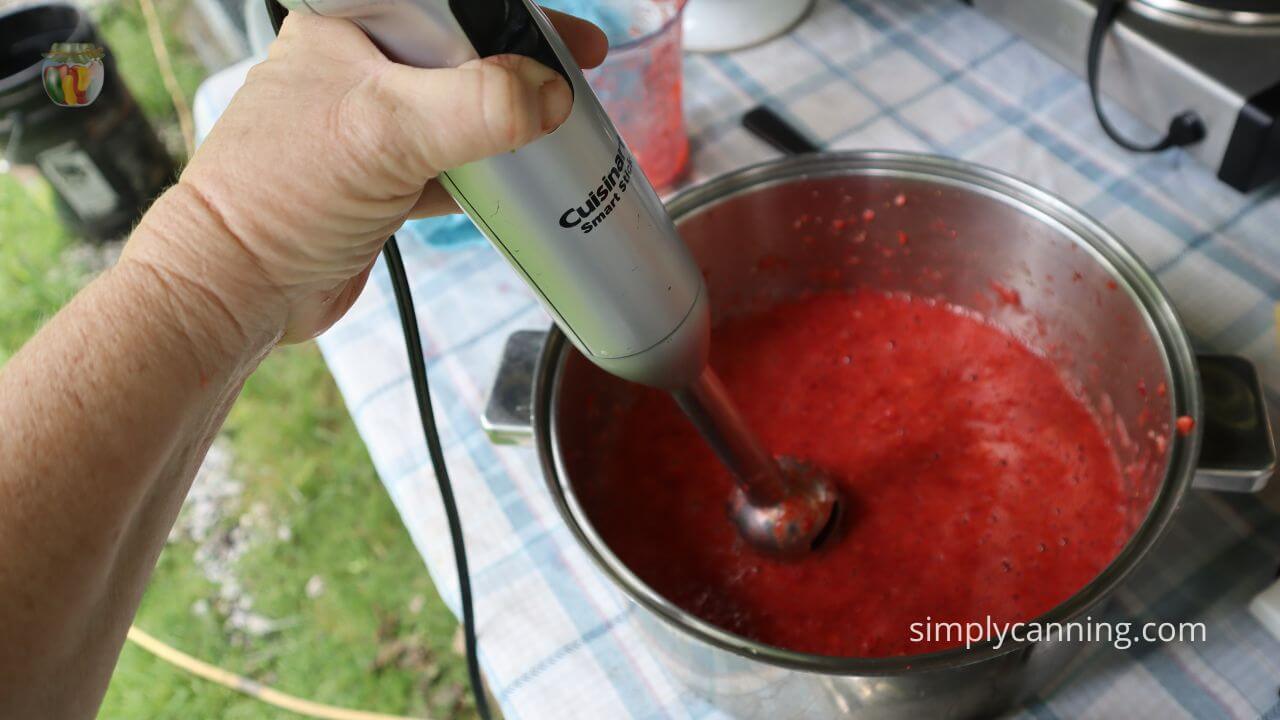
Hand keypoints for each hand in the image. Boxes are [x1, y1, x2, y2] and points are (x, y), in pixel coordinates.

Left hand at [125, 10, 606, 344]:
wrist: (238, 290)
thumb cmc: (278, 197)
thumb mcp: (388, 131)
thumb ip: (480, 105)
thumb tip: (551, 93)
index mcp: (347, 26)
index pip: (450, 3)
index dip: (515, 17)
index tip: (572, 41)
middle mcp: (356, 66)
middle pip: (463, 54)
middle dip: (521, 70)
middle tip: (576, 81)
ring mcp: (369, 125)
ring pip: (460, 110)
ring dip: (507, 125)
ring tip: (556, 133)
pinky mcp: (381, 178)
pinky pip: (450, 162)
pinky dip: (485, 174)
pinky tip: (515, 184)